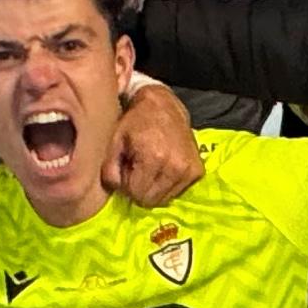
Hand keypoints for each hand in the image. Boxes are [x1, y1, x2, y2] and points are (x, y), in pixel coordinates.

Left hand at [105, 83, 205, 204]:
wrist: (163, 106)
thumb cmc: (134, 122)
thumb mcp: (114, 141)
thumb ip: (110, 170)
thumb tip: (117, 191)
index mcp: (154, 157)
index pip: (136, 194)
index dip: (127, 185)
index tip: (127, 170)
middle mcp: (176, 166)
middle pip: (151, 200)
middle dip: (140, 189)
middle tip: (138, 169)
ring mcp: (190, 169)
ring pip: (165, 199)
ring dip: (154, 188)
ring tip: (150, 167)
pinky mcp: (198, 171)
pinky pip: (178, 191)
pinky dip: (168, 184)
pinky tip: (163, 167)